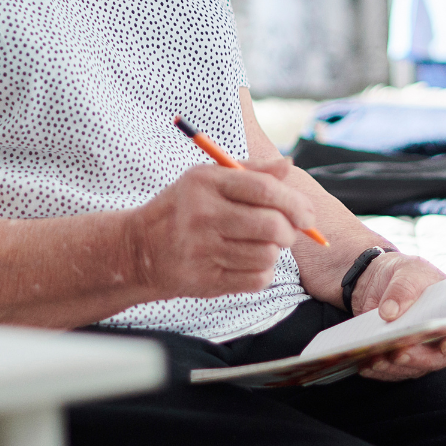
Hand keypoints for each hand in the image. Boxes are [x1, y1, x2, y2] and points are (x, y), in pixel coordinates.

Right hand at [125, 157, 313, 300]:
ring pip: (266, 255)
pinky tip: (249, 263)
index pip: (264, 190)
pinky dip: (262, 273)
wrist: (139, 250)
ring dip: (274, 252)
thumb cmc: (182, 208)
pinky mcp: (205, 279)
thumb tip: (288, 165)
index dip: (294, 202)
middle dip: (290, 231)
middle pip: (270, 225)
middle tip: (289, 232)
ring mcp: (202, 250)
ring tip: (261, 245)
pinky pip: (255, 279)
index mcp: (206, 183)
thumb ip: (251, 171)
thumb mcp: (207, 179)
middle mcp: (203, 214)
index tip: (307, 214)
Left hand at [349, 253, 445, 381]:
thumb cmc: (406, 276)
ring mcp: (424, 354)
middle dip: (419, 357)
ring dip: (395, 366)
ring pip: (415, 369)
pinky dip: (378, 369)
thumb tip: (391, 312)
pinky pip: (393, 373)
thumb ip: (404, 286)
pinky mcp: (403, 363)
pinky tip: (364, 362)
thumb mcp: (408, 270)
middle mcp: (445, 339)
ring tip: (376, 356)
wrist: (381, 283)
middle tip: (400, 351)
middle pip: (440, 359)